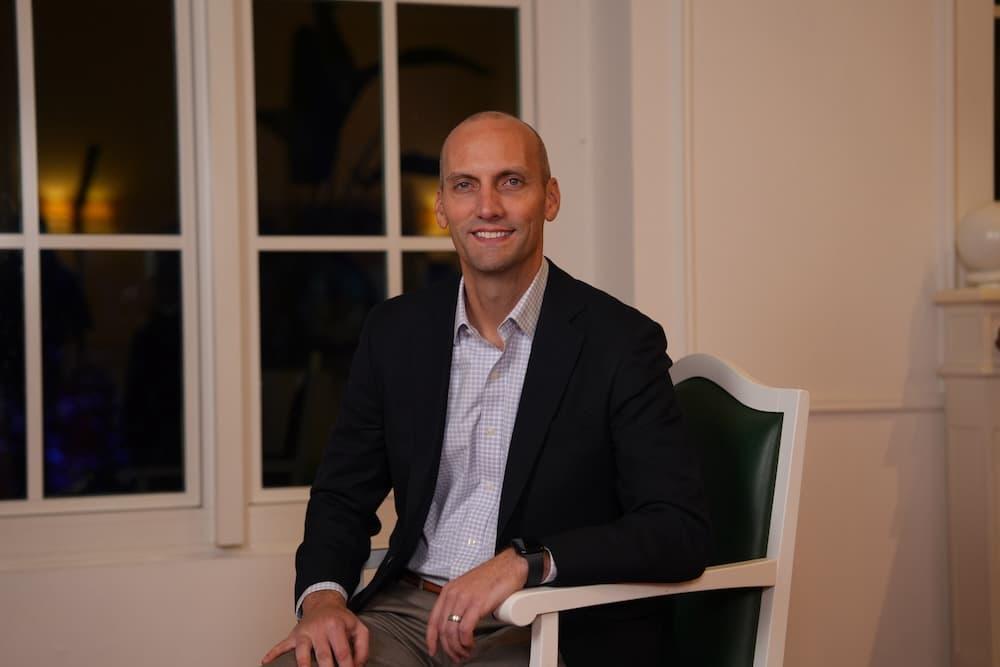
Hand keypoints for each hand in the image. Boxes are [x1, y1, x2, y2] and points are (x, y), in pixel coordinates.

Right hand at [261, 590, 369, 666]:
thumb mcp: (358, 628)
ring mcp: (304, 633)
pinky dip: (273, 653)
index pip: (343, 653)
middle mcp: (319, 629)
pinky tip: (265, 662)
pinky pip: (281, 645)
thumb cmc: (341, 620)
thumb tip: (359, 666)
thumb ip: (362, 647)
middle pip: (322, 656)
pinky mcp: (293, 636)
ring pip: (301, 654)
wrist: (324, 603)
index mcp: (336, 626)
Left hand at [425, 548, 531, 662]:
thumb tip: (458, 623)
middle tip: (457, 656)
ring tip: (466, 652)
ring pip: (451, 631)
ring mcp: (464, 598)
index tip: (434, 650)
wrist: (509, 566)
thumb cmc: (492, 577)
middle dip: (448, 648)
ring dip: (458, 647)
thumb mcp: (468, 588)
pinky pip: (464, 629)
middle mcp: (453, 594)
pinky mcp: (477, 603)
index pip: (432, 620)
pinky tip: (470, 644)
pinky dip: (466, 641)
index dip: (431, 639)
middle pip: (442, 629)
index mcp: (448, 591)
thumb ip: (460, 602)